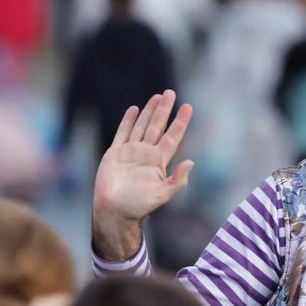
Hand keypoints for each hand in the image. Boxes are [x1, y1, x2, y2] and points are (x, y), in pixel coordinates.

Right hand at [92, 90, 194, 259]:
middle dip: (164, 110)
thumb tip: (191, 162)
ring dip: (149, 112)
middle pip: (157, 126)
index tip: (188, 107)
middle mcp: (146, 154)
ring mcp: (131, 152)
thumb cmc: (137, 207)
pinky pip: (123, 133)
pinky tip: (134, 109)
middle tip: (171, 93)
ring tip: (156, 96)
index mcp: (158, 162)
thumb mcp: (161, 195)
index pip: (172, 137)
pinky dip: (128, 121)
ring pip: (142, 126)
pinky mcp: (115, 153)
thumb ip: (177, 181)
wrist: (113, 211)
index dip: (180, 122)